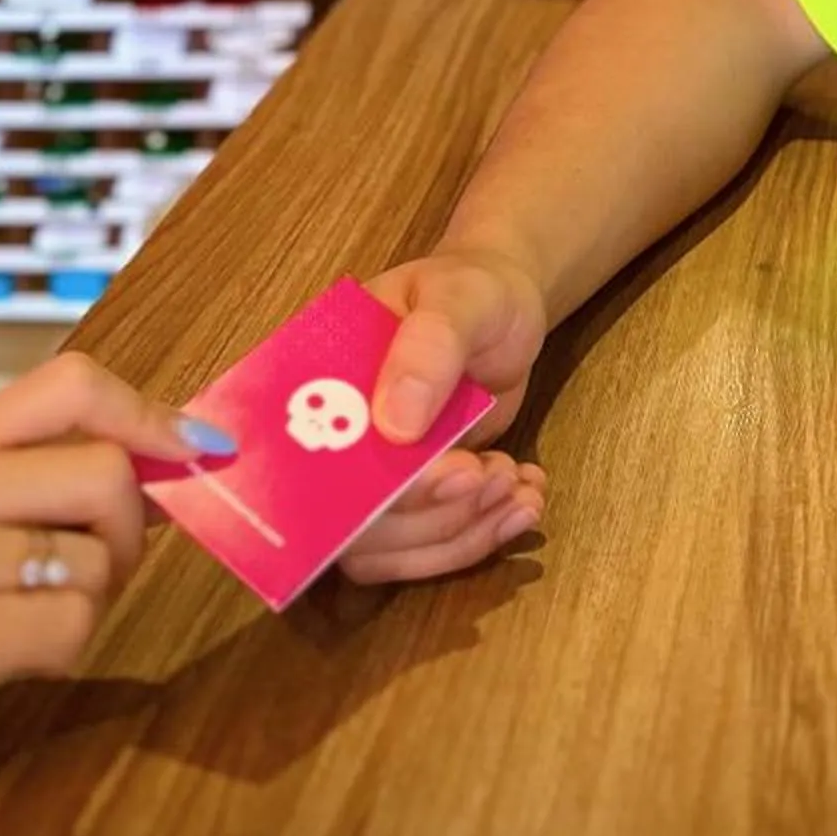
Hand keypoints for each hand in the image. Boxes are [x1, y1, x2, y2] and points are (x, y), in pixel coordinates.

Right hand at [0, 352, 222, 824]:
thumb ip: (57, 481)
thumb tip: (183, 457)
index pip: (74, 381)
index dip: (151, 413)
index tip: (199, 452)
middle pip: (108, 474)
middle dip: (130, 536)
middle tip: (91, 578)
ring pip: (99, 561)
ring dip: (91, 605)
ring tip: (25, 623)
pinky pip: (70, 625)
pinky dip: (63, 651)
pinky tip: (9, 660)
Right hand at [338, 244, 549, 583]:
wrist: (504, 307)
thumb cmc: (470, 289)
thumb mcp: (457, 298)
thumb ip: (428, 348)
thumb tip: (395, 426)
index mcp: (316, 384)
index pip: (310, 460)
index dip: (365, 491)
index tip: (453, 473)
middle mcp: (333, 441)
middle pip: (354, 523)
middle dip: (433, 514)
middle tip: (496, 475)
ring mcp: (375, 476)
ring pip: (395, 547)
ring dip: (463, 530)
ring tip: (521, 488)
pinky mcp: (416, 498)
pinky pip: (432, 543)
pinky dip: (482, 535)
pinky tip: (526, 499)